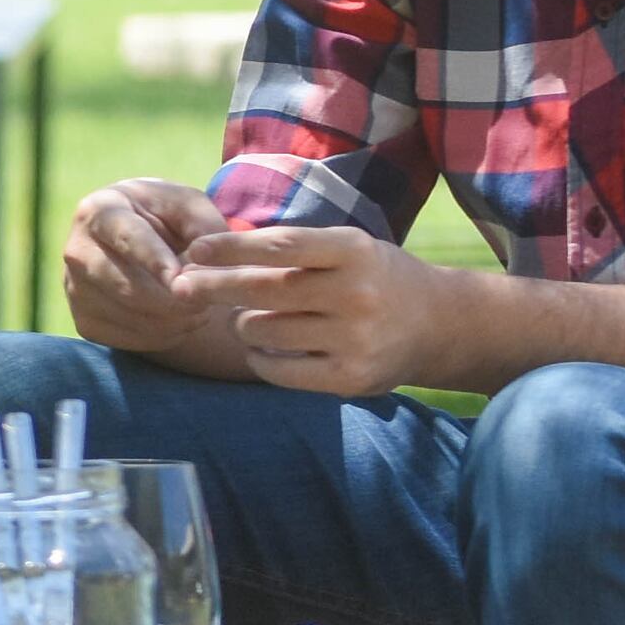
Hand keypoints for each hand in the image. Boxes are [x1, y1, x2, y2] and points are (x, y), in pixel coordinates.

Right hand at [59, 177, 228, 355]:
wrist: (135, 237)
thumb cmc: (166, 217)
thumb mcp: (188, 206)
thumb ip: (204, 227)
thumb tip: (204, 261)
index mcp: (101, 210)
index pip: (128, 239)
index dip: (156, 262)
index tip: (182, 281)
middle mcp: (78, 249)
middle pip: (126, 286)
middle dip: (173, 300)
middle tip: (207, 301)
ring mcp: (75, 288)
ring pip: (130, 317)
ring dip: (174, 321)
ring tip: (200, 309)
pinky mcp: (84, 321)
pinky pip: (128, 339)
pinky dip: (163, 336)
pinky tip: (179, 321)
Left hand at [186, 222, 462, 397]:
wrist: (441, 324)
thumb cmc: (375, 278)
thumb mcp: (347, 248)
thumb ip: (294, 250)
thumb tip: (215, 253)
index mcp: (353, 250)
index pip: (278, 245)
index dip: (230, 247)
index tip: (195, 249)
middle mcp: (356, 293)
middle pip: (263, 289)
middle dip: (215, 286)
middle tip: (184, 287)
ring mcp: (355, 338)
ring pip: (264, 331)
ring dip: (243, 324)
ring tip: (249, 319)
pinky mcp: (350, 378)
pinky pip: (278, 370)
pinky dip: (260, 358)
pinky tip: (261, 349)